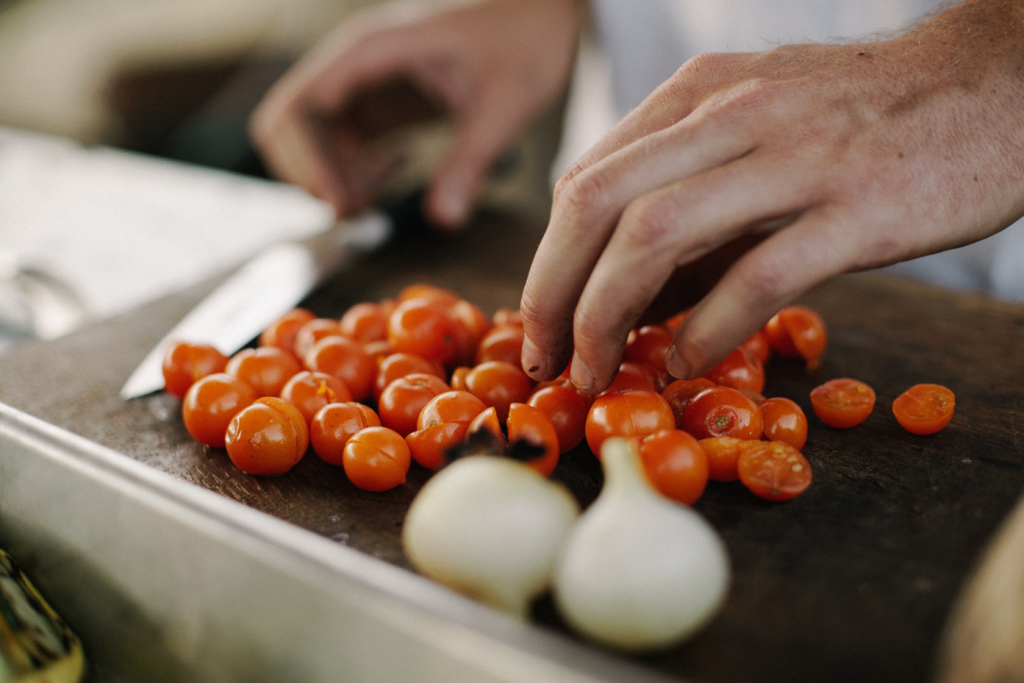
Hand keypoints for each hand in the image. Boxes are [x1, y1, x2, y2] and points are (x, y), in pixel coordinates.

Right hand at [249, 0, 580, 227]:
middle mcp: (355, 62)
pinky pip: (339, 143)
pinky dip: (351, 171)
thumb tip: (445, 217)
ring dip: (330, 177)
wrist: (544, 10)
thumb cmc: (528, 34)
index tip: (342, 203)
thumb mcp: (505, 102)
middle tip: (357, 208)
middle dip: (311, 174)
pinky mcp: (379, 102)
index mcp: (373, 49)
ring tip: (380, 194)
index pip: (303, 106)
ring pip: (309, 138)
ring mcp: (363, 82)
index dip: (308, 161)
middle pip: (288, 123)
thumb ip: (471, 159)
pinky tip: (393, 175)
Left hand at [520, 0, 1023, 392]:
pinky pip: (756, 277)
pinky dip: (707, 330)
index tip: (538, 322)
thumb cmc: (865, 117)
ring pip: (655, 234)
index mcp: (699, 95)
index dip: (547, 260)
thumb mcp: (758, 127)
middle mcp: (732, 114)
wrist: (994, 82)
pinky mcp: (855, 209)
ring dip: (607, 315)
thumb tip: (629, 292)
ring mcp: (793, 158)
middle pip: (597, 203)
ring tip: (596, 370)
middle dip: (552, 292)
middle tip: (545, 359)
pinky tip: (686, 363)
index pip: (587, 179)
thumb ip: (689, 193)